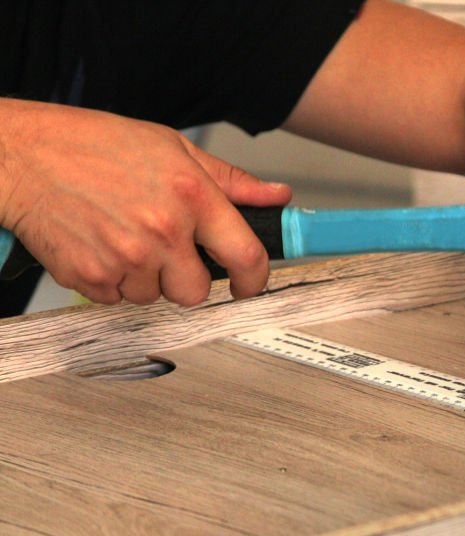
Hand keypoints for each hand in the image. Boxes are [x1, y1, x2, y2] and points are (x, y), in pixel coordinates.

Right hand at [0, 99, 290, 304]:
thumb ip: (230, 181)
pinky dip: (111, 280)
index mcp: (192, 195)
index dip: (255, 280)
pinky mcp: (90, 277)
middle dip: (186, 278)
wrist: (21, 155)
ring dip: (145, 277)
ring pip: (154, 296)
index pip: (246, 256)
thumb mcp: (172, 147)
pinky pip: (117, 298)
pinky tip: (99, 244)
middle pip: (196, 291)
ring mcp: (125, 257)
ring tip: (123, 235)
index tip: (250, 285)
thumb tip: (276, 196)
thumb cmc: (92, 145)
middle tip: (165, 249)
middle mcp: (162, 230)